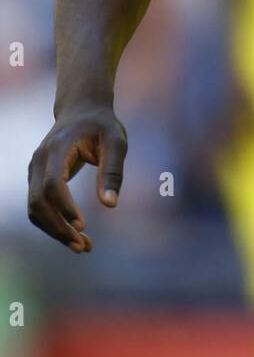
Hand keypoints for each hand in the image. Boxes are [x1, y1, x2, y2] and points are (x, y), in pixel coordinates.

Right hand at [27, 105, 127, 251]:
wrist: (81, 110)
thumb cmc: (102, 125)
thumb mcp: (116, 141)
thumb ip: (113, 171)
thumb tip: (110, 205)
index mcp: (57, 148)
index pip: (53, 183)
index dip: (65, 206)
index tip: (83, 225)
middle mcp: (39, 161)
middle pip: (38, 202)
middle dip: (58, 227)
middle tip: (84, 246)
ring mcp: (35, 171)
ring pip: (35, 209)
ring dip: (55, 231)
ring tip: (84, 247)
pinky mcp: (37, 179)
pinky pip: (38, 207)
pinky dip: (53, 224)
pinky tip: (76, 235)